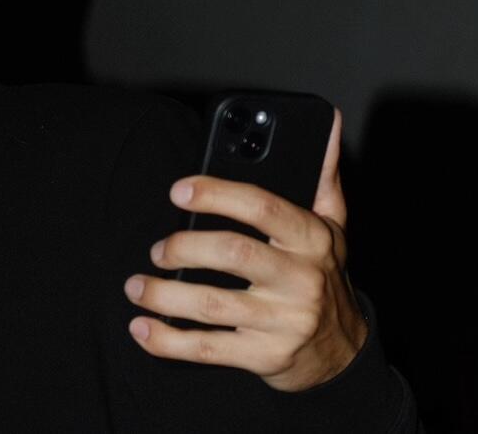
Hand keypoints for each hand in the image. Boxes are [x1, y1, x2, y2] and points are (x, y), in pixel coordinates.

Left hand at [123, 108, 369, 390]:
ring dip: (163, 295)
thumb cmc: (323, 276)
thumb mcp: (331, 226)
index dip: (217, 194)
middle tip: (158, 249)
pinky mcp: (264, 357)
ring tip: (135, 286)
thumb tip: (327, 121)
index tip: (178, 191)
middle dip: (183, 246)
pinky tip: (141, 327)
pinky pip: (208, 349)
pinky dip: (168, 341)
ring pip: (212, 305)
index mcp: (312, 239)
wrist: (341, 355)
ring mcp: (283, 322)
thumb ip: (322, 174)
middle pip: (232, 253)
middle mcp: (301, 280)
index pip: (263, 207)